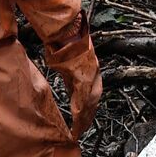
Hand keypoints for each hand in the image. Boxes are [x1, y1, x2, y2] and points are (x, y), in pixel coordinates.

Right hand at [45, 20, 102, 137]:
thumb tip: (64, 77)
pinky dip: (80, 111)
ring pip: (89, 103)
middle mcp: (94, 73)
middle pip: (93, 101)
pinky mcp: (83, 75)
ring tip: (78, 130)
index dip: (88, 109)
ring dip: (84, 118)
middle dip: (88, 117)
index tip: (83, 121)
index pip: (91, 94)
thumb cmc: (61, 39)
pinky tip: (77, 121)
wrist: (63, 26)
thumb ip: (66, 71)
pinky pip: (82, 98)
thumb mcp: (64, 58)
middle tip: (82, 130)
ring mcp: (90, 74)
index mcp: (90, 69)